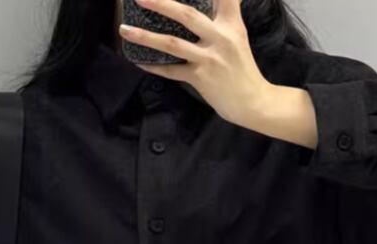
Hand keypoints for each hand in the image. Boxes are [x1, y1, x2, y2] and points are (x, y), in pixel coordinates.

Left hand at [118, 0, 269, 126]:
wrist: (252, 102)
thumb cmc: (242, 69)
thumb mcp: (238, 37)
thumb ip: (223, 17)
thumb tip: (210, 6)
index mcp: (231, 24)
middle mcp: (220, 37)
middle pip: (186, 14)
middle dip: (160, 3)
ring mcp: (208, 59)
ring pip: (172, 43)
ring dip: (145, 37)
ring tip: (125, 30)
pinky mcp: (200, 78)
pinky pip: (171, 71)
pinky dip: (154, 66)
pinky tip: (139, 61)